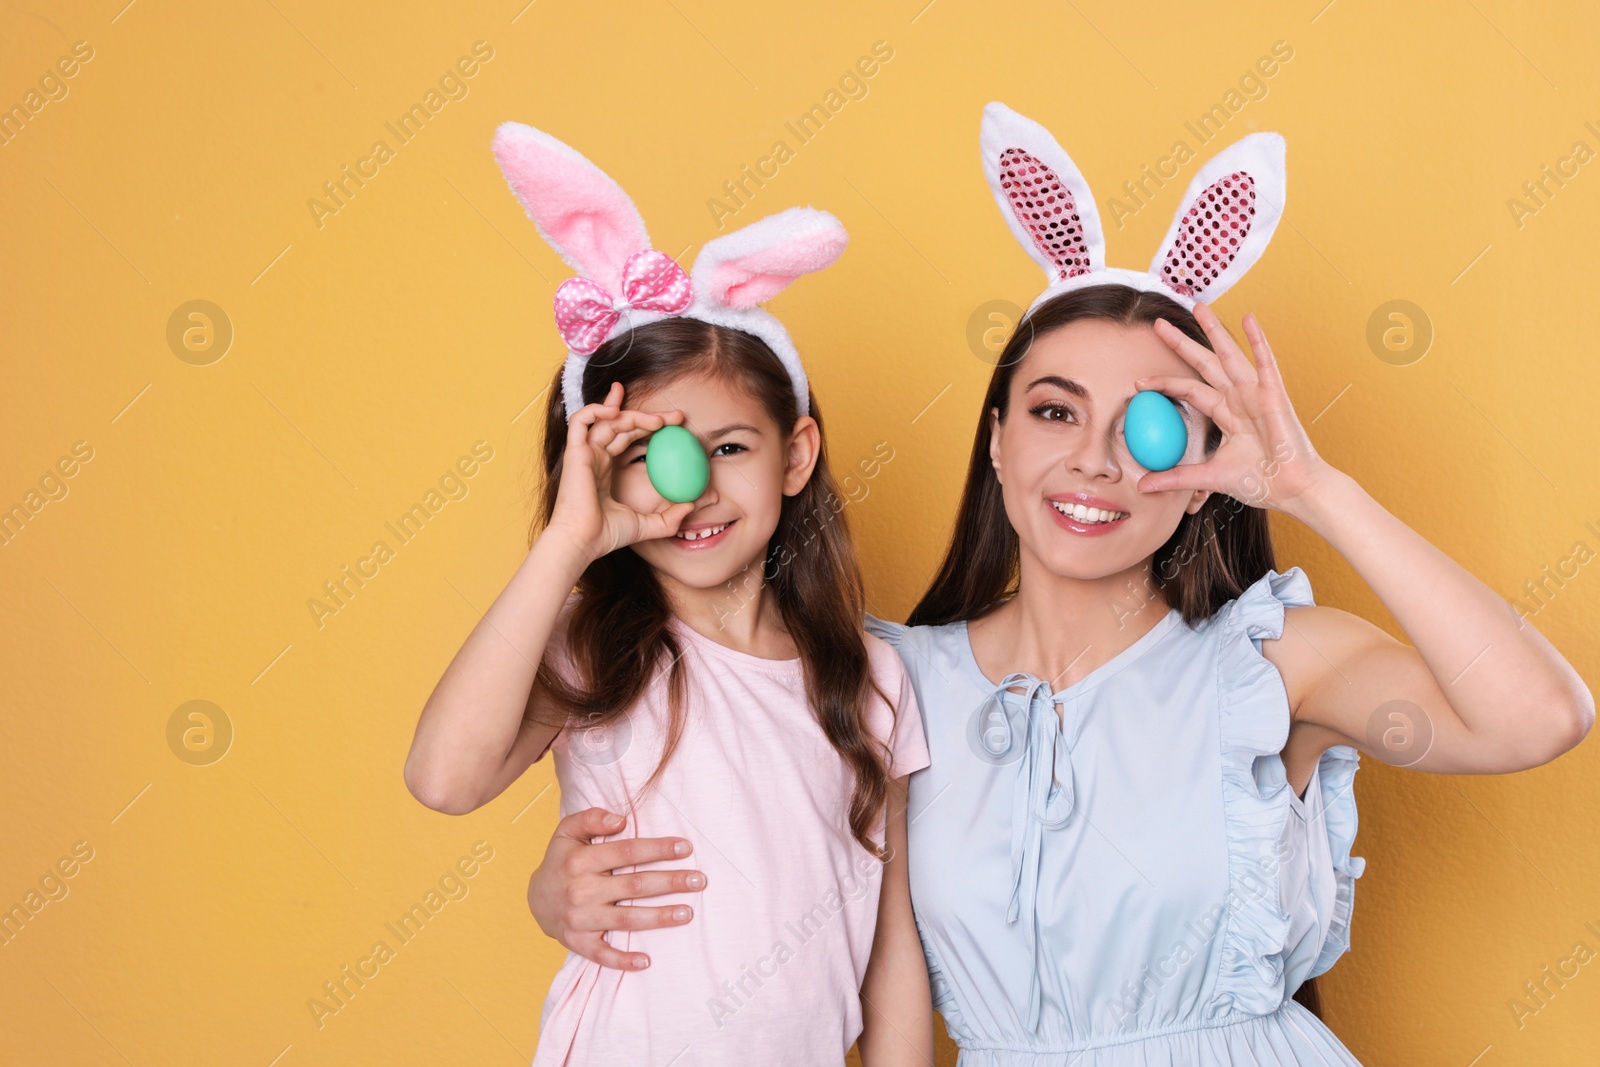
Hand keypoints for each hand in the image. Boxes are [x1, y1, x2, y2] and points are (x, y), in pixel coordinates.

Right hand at [527, 807, 705, 970]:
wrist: (535, 899)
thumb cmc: (562, 860)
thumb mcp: (567, 831)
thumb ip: (591, 818)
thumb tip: (620, 819)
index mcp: (580, 861)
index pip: (626, 852)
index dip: (657, 849)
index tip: (686, 848)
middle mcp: (581, 891)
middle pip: (633, 886)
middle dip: (669, 883)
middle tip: (699, 881)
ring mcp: (580, 920)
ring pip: (626, 920)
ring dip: (658, 918)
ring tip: (687, 913)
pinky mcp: (578, 942)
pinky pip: (602, 955)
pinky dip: (623, 961)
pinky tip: (646, 961)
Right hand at [546, 382, 696, 559]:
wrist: (583, 541)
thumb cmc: (606, 535)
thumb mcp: (646, 525)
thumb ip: (668, 518)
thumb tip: (691, 506)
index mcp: (606, 468)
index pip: (626, 436)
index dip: (648, 425)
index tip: (674, 424)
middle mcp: (595, 456)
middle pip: (621, 424)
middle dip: (649, 416)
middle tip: (676, 417)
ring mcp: (584, 453)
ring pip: (606, 419)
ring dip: (632, 413)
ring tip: (658, 420)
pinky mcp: (575, 452)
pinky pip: (581, 420)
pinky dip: (597, 409)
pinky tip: (618, 410)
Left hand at [1138, 302, 1334, 514]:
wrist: (1293, 490)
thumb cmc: (1261, 482)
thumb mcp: (1209, 478)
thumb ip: (1176, 478)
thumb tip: (1142, 486)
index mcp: (1226, 415)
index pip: (1189, 391)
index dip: (1165, 384)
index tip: (1139, 382)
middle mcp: (1239, 399)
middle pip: (1204, 364)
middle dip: (1182, 344)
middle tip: (1159, 324)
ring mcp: (1256, 394)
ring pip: (1230, 356)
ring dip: (1214, 331)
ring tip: (1199, 307)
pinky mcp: (1274, 395)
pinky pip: (1265, 362)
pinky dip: (1257, 340)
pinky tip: (1248, 319)